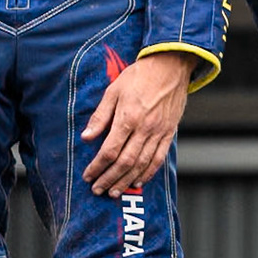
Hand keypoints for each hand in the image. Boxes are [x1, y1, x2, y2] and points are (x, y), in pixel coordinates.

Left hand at [81, 51, 194, 196]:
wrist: (170, 65)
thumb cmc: (139, 75)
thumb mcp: (114, 91)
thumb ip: (100, 116)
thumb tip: (86, 138)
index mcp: (128, 117)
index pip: (109, 150)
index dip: (97, 166)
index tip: (88, 176)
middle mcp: (144, 128)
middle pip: (125, 162)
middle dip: (109, 179)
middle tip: (98, 190)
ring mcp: (159, 132)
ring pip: (142, 164)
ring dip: (127, 181)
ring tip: (115, 192)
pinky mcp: (169, 132)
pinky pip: (159, 158)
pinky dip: (148, 173)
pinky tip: (138, 181)